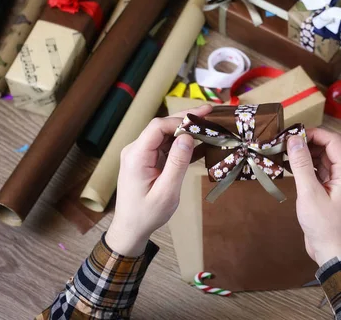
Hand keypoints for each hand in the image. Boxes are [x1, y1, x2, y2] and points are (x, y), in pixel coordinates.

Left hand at [105, 105, 212, 255]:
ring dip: (187, 131)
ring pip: (166, 135)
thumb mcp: (166, 192)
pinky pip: (166, 146)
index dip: (180, 120)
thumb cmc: (147, 214)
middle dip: (186, 119)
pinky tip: (201, 142)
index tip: (202, 122)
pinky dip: (183, 144)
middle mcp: (136, 150)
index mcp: (136, 155)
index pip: (158, 127)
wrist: (131, 229)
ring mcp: (141, 154)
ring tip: (210, 125)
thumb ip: (177, 163)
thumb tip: (188, 137)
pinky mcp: (148, 160)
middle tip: (210, 112)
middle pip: (162, 126)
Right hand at [287, 129, 340, 265]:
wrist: (333, 253)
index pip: (333, 142)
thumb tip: (294, 140)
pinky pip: (320, 173)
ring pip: (323, 161)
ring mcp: (339, 184)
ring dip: (306, 155)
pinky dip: (307, 168)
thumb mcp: (309, 193)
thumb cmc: (324, 226)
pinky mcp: (331, 192)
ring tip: (286, 154)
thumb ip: (301, 165)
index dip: (314, 134)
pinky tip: (292, 167)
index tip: (293, 134)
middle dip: (308, 144)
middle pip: (328, 149)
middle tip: (285, 143)